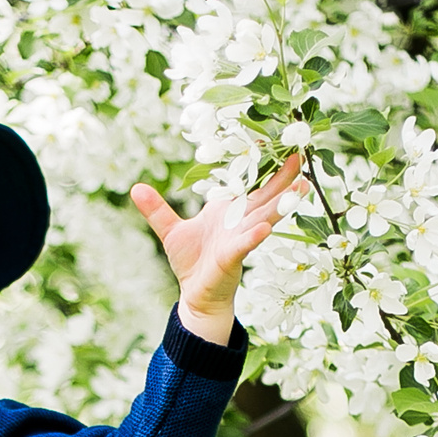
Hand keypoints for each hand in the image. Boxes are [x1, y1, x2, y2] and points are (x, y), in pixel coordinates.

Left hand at [130, 151, 305, 345]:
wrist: (195, 295)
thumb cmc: (190, 263)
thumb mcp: (170, 231)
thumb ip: (156, 210)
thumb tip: (135, 187)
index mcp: (227, 211)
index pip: (247, 184)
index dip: (258, 164)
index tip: (268, 141)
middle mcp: (239, 222)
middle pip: (264, 196)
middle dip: (282, 177)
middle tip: (300, 155)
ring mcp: (238, 239)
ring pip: (263, 216)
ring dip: (282, 203)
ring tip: (302, 186)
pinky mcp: (232, 258)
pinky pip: (245, 244)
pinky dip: (253, 236)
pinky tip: (265, 228)